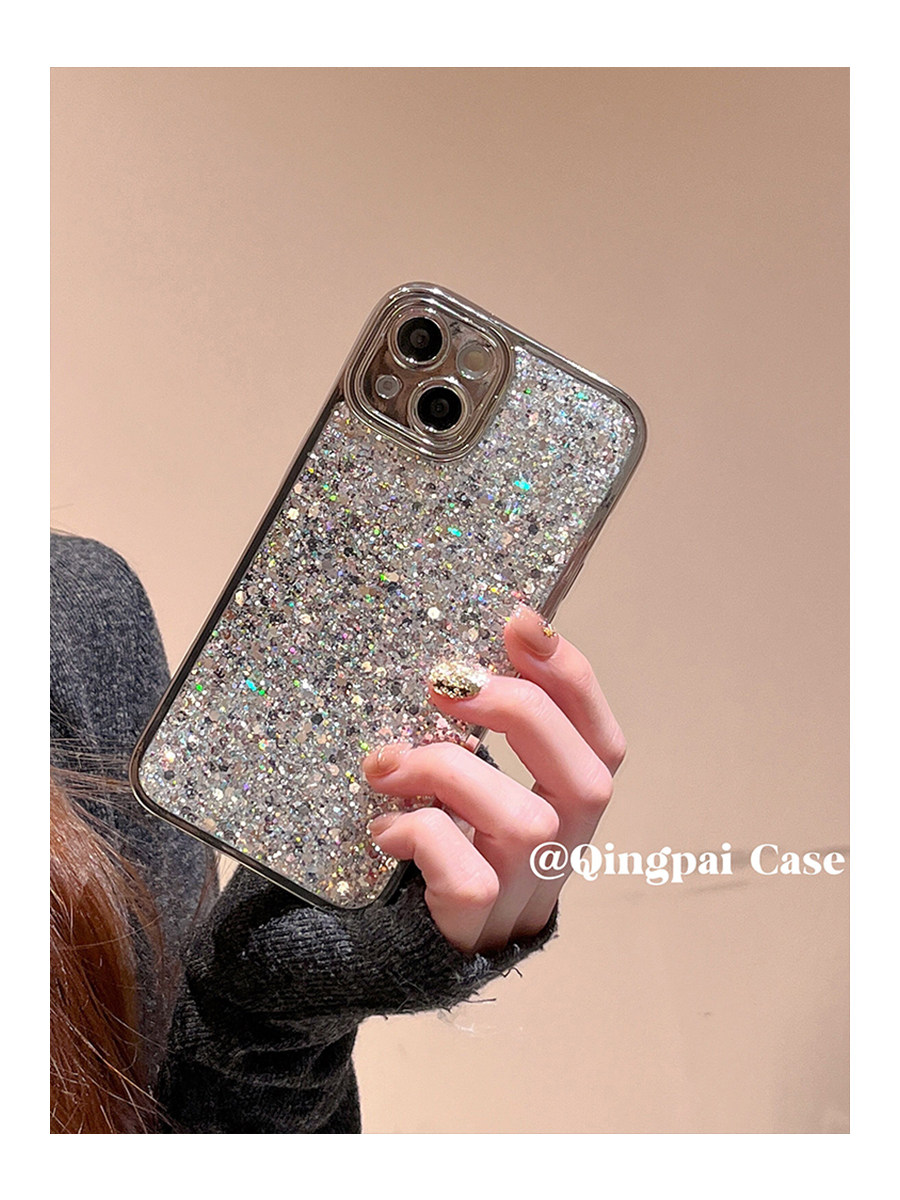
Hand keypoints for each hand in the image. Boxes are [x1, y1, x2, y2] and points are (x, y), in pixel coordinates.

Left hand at [363, 604, 626, 954]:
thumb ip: (475, 741)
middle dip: (520, 712)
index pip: (604, 744)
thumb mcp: (461, 791)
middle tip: (445, 683)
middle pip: (590, 781)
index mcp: (562, 817)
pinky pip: (470, 879)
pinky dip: (424, 836)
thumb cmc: (421, 852)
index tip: (520, 622)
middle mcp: (556, 861)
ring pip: (528, 825)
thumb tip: (455, 657)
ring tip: (385, 764)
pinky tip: (383, 829)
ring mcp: (518, 903)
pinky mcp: (469, 934)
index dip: (571, 680)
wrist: (371, 954)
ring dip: (450, 772)